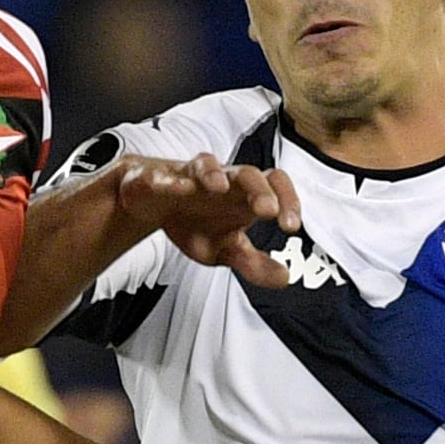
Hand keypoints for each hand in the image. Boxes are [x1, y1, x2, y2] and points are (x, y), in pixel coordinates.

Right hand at [115, 153, 301, 287]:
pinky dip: (171, 180)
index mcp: (244, 198)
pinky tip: (179, 187)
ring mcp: (191, 178)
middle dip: (259, 189)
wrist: (153, 206)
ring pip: (206, 166)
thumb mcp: (226, 249)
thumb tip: (285, 277)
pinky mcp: (160, 180)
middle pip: (248, 174)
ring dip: (214, 174)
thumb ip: (255, 264)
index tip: (291, 226)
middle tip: (267, 210)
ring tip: (219, 187)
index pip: (276, 188)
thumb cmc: (195, 221)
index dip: (288, 202)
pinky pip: (164, 176)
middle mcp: (223, 182)